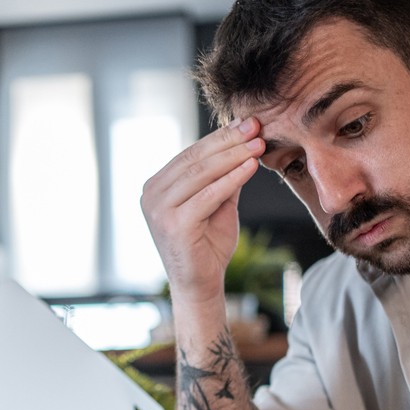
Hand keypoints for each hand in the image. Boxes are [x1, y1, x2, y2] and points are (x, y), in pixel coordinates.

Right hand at [140, 117, 264, 311]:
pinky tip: (252, 167)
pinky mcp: (174, 224)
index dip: (220, 137)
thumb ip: (223, 177)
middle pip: (195, 159)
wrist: (200, 285)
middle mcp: (151, 195)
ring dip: (234, 156)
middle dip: (229, 141)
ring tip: (258, 145)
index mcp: (157, 186)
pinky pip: (208, 194)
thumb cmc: (207, 245)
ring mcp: (158, 210)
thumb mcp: (217, 203)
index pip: (190, 154)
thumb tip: (244, 142)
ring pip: (202, 173)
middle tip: (256, 127)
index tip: (248, 124)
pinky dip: (232, 178)